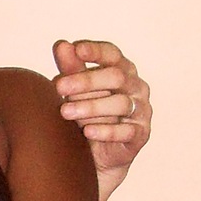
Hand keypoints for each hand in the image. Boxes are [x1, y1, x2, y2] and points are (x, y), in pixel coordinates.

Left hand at [52, 40, 151, 200]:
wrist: (96, 155)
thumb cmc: (87, 114)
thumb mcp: (76, 90)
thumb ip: (72, 68)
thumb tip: (61, 45)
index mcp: (123, 71)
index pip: (113, 55)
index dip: (97, 51)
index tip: (77, 49)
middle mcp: (136, 87)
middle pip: (116, 77)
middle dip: (86, 81)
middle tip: (58, 86)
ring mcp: (142, 110)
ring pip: (121, 103)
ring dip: (91, 107)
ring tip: (66, 112)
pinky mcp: (141, 134)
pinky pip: (126, 131)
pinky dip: (106, 131)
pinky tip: (87, 131)